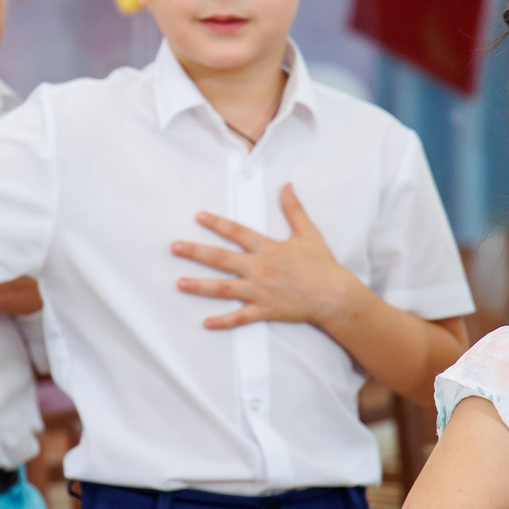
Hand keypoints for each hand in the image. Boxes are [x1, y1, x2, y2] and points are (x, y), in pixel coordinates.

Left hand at [173, 185, 362, 330]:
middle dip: (196, 252)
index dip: (217, 223)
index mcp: (268, 248)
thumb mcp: (308, 233)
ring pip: (223, 288)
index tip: (198, 216)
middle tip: (174, 247)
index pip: (237, 232)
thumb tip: (287, 185)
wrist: (334, 295)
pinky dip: (223, 321)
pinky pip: (240, 318)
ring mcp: (260, 291)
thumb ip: (294, 209)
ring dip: (199, 286)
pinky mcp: (265, 310)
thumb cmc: (322, 264)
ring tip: (178, 283)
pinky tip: (206, 323)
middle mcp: (259, 269)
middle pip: (221, 259)